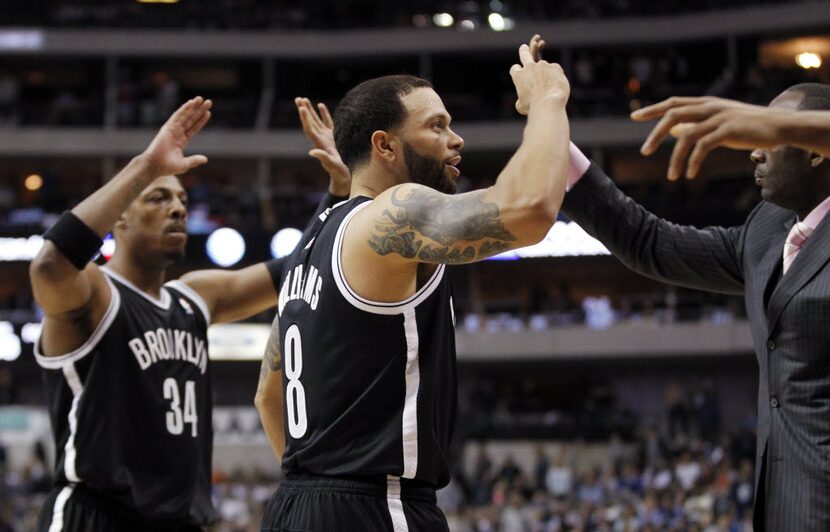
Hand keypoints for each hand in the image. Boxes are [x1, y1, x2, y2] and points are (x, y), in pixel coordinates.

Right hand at [141, 96, 211, 176]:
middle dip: (199, 110)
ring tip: (201, 98)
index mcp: (181, 141)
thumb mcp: (184, 164)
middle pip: (191, 119)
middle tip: (208, 102)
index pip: (193, 128)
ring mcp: (172, 129)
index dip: (200, 121)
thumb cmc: (167, 167)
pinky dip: (184, 109)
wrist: (155, 166)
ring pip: (185, 115)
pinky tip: (191, 103)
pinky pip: (177, 116)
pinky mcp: (167, 127)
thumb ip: (194, 160)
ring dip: (193, 107)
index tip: (208, 113)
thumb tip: (205, 159)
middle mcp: (177, 133)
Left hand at [295, 97, 350, 195]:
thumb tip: (312, 151)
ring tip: (304, 99)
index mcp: (320, 144)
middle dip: (304, 111)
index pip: (310, 129)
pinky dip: (324, 114)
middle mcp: (321, 140)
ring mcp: (327, 138)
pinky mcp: (333, 138)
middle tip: (298, 99)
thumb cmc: (339, 173)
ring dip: (310, 111)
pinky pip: (327, 123)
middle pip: (310, 123)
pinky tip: (321, 105)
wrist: (343, 178)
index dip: (305, 118)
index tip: (301, 107)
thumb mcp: (332, 166)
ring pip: (316, 121)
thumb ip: (323, 158)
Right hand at [510, 35, 569, 115]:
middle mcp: (529, 67)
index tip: (519, 74)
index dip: (517, 72)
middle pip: (525, 54)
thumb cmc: (533, 107)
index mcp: (518, 76)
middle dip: (524, 50)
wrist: (549, 103)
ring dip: (546, 74)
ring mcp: (543, 65)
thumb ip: (521, 100)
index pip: (515, 69)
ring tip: (549, 87)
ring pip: (544, 67)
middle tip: (524, 48)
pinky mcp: (555, 67)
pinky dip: (556, 77)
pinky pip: (555, 70)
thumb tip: (522, 102)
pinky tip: (556, 86)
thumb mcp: (521, 107)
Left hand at [631, 96, 765, 179]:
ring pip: (687, 135)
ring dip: (675, 158)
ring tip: (671, 176)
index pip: (673, 103)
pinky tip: (689, 174)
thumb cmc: (747, 126)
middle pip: (673, 115)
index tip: (634, 116)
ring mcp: (719, 117)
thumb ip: (696, 125)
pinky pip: (703, 146)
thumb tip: (674, 131)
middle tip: (644, 152)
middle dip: (655, 134)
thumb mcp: (718, 123)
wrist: (779, 126)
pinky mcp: (729, 130)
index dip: (653, 109)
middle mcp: (710, 107)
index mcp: (706, 103)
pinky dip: (693, 162)